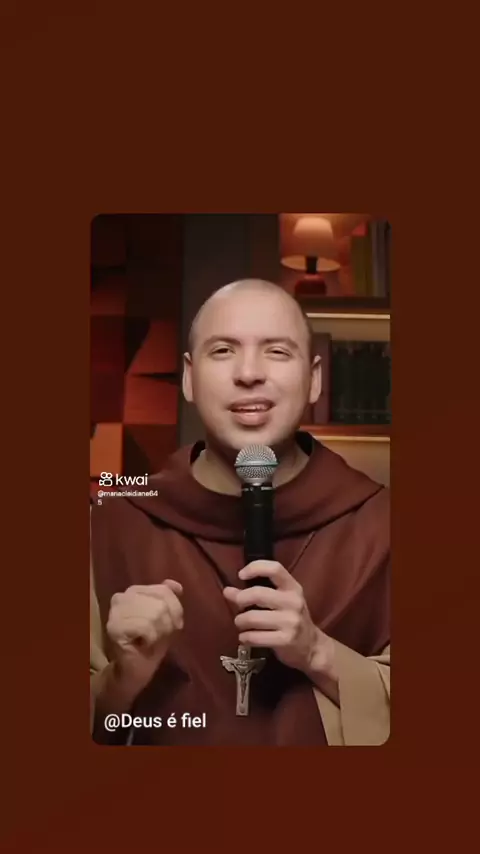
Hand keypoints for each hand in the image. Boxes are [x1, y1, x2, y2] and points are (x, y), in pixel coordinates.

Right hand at [106, 580, 182, 689]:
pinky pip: (146, 626)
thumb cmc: (152, 643)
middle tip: (158, 635)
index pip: (164, 591)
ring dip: (159, 632)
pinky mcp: (114, 626)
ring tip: (150, 640)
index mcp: (134, 591)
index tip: (169, 626)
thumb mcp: (167, 617)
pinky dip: (151, 638)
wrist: (136, 670)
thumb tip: (176, 585)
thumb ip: (169, 599)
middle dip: (167, 622)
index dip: (174, 610)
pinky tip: (143, 644)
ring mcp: (115, 611)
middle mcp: (121, 597)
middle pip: (161, 602)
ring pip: (154, 613)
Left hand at [223, 560, 332, 677]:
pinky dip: (244, 637)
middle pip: (258, 594)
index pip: (275, 568)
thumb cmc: (291, 619)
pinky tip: (246, 637)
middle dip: (240, 600)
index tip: (240, 575)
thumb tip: (227, 591)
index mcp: (293, 588)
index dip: (255, 568)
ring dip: (240, 622)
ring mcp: (291, 622)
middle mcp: (293, 602)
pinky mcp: (285, 640)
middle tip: (238, 607)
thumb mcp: (279, 602)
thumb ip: (255, 593)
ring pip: (252, 618)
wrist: (312, 647)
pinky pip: (254, 637)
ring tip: (242, 625)